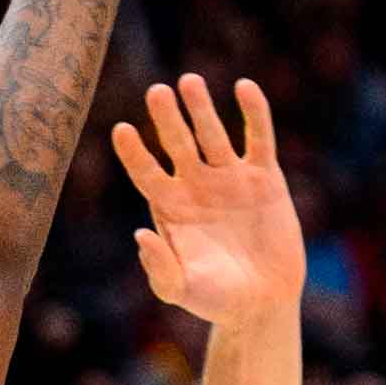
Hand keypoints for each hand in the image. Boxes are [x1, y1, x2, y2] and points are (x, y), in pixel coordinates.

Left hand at [110, 74, 305, 327]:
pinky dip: (253, 113)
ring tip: (190, 81)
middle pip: (177, 143)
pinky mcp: (265, 178)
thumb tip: (140, 234)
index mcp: (169, 206)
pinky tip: (245, 87)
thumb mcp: (181, 288)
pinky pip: (258, 139)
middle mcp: (195, 185)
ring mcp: (229, 178)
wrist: (261, 303)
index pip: (145, 171)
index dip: (134, 152)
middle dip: (167, 119)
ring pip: (212, 134)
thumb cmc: (214, 299)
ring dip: (202, 108)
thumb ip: (160, 267)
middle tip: (156, 91)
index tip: (120, 130)